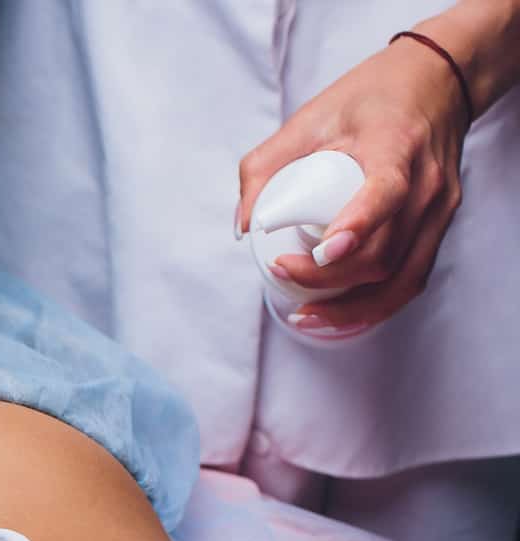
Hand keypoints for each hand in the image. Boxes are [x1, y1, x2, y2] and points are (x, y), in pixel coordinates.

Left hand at [237, 37, 468, 332]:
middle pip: (384, 253)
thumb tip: (244, 226)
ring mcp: (439, 208)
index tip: (323, 251)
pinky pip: (411, 280)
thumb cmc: (369, 98)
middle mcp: (426, 182)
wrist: (437, 80)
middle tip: (283, 272)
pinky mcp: (440, 225)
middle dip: (329, 279)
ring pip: (401, 279)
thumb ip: (265, 166)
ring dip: (351, 308)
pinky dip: (374, 305)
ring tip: (305, 315)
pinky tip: (339, 314)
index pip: (386, 192)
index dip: (357, 226)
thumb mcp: (309, 117)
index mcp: (395, 145)